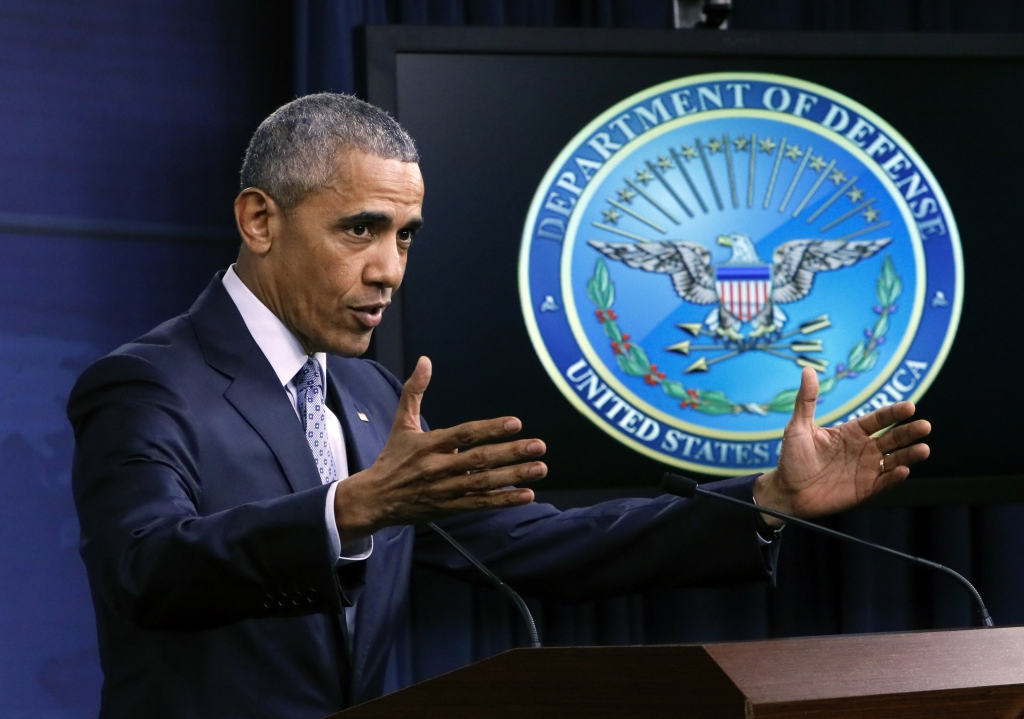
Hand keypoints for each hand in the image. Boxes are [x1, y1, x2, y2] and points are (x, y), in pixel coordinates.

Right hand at [332, 356, 546, 542]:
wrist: (375, 499)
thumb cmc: (393, 458)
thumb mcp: (401, 424)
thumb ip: (414, 392)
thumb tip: (425, 360)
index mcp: (429, 445)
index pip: (464, 435)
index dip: (489, 429)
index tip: (515, 423)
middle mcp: (438, 468)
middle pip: (479, 460)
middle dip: (511, 453)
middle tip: (539, 445)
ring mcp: (445, 490)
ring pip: (484, 483)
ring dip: (514, 476)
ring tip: (540, 468)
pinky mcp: (449, 508)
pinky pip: (480, 503)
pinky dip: (504, 500)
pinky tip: (527, 495)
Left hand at [753, 367, 930, 524]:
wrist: (787, 491)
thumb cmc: (792, 458)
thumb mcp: (798, 427)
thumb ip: (806, 400)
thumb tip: (807, 371)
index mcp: (850, 432)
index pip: (878, 419)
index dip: (894, 413)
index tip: (910, 407)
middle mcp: (863, 449)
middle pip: (892, 438)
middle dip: (909, 432)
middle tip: (924, 426)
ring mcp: (866, 469)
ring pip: (894, 459)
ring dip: (909, 455)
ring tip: (923, 449)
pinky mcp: (865, 489)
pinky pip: (884, 482)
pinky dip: (895, 477)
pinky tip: (903, 470)